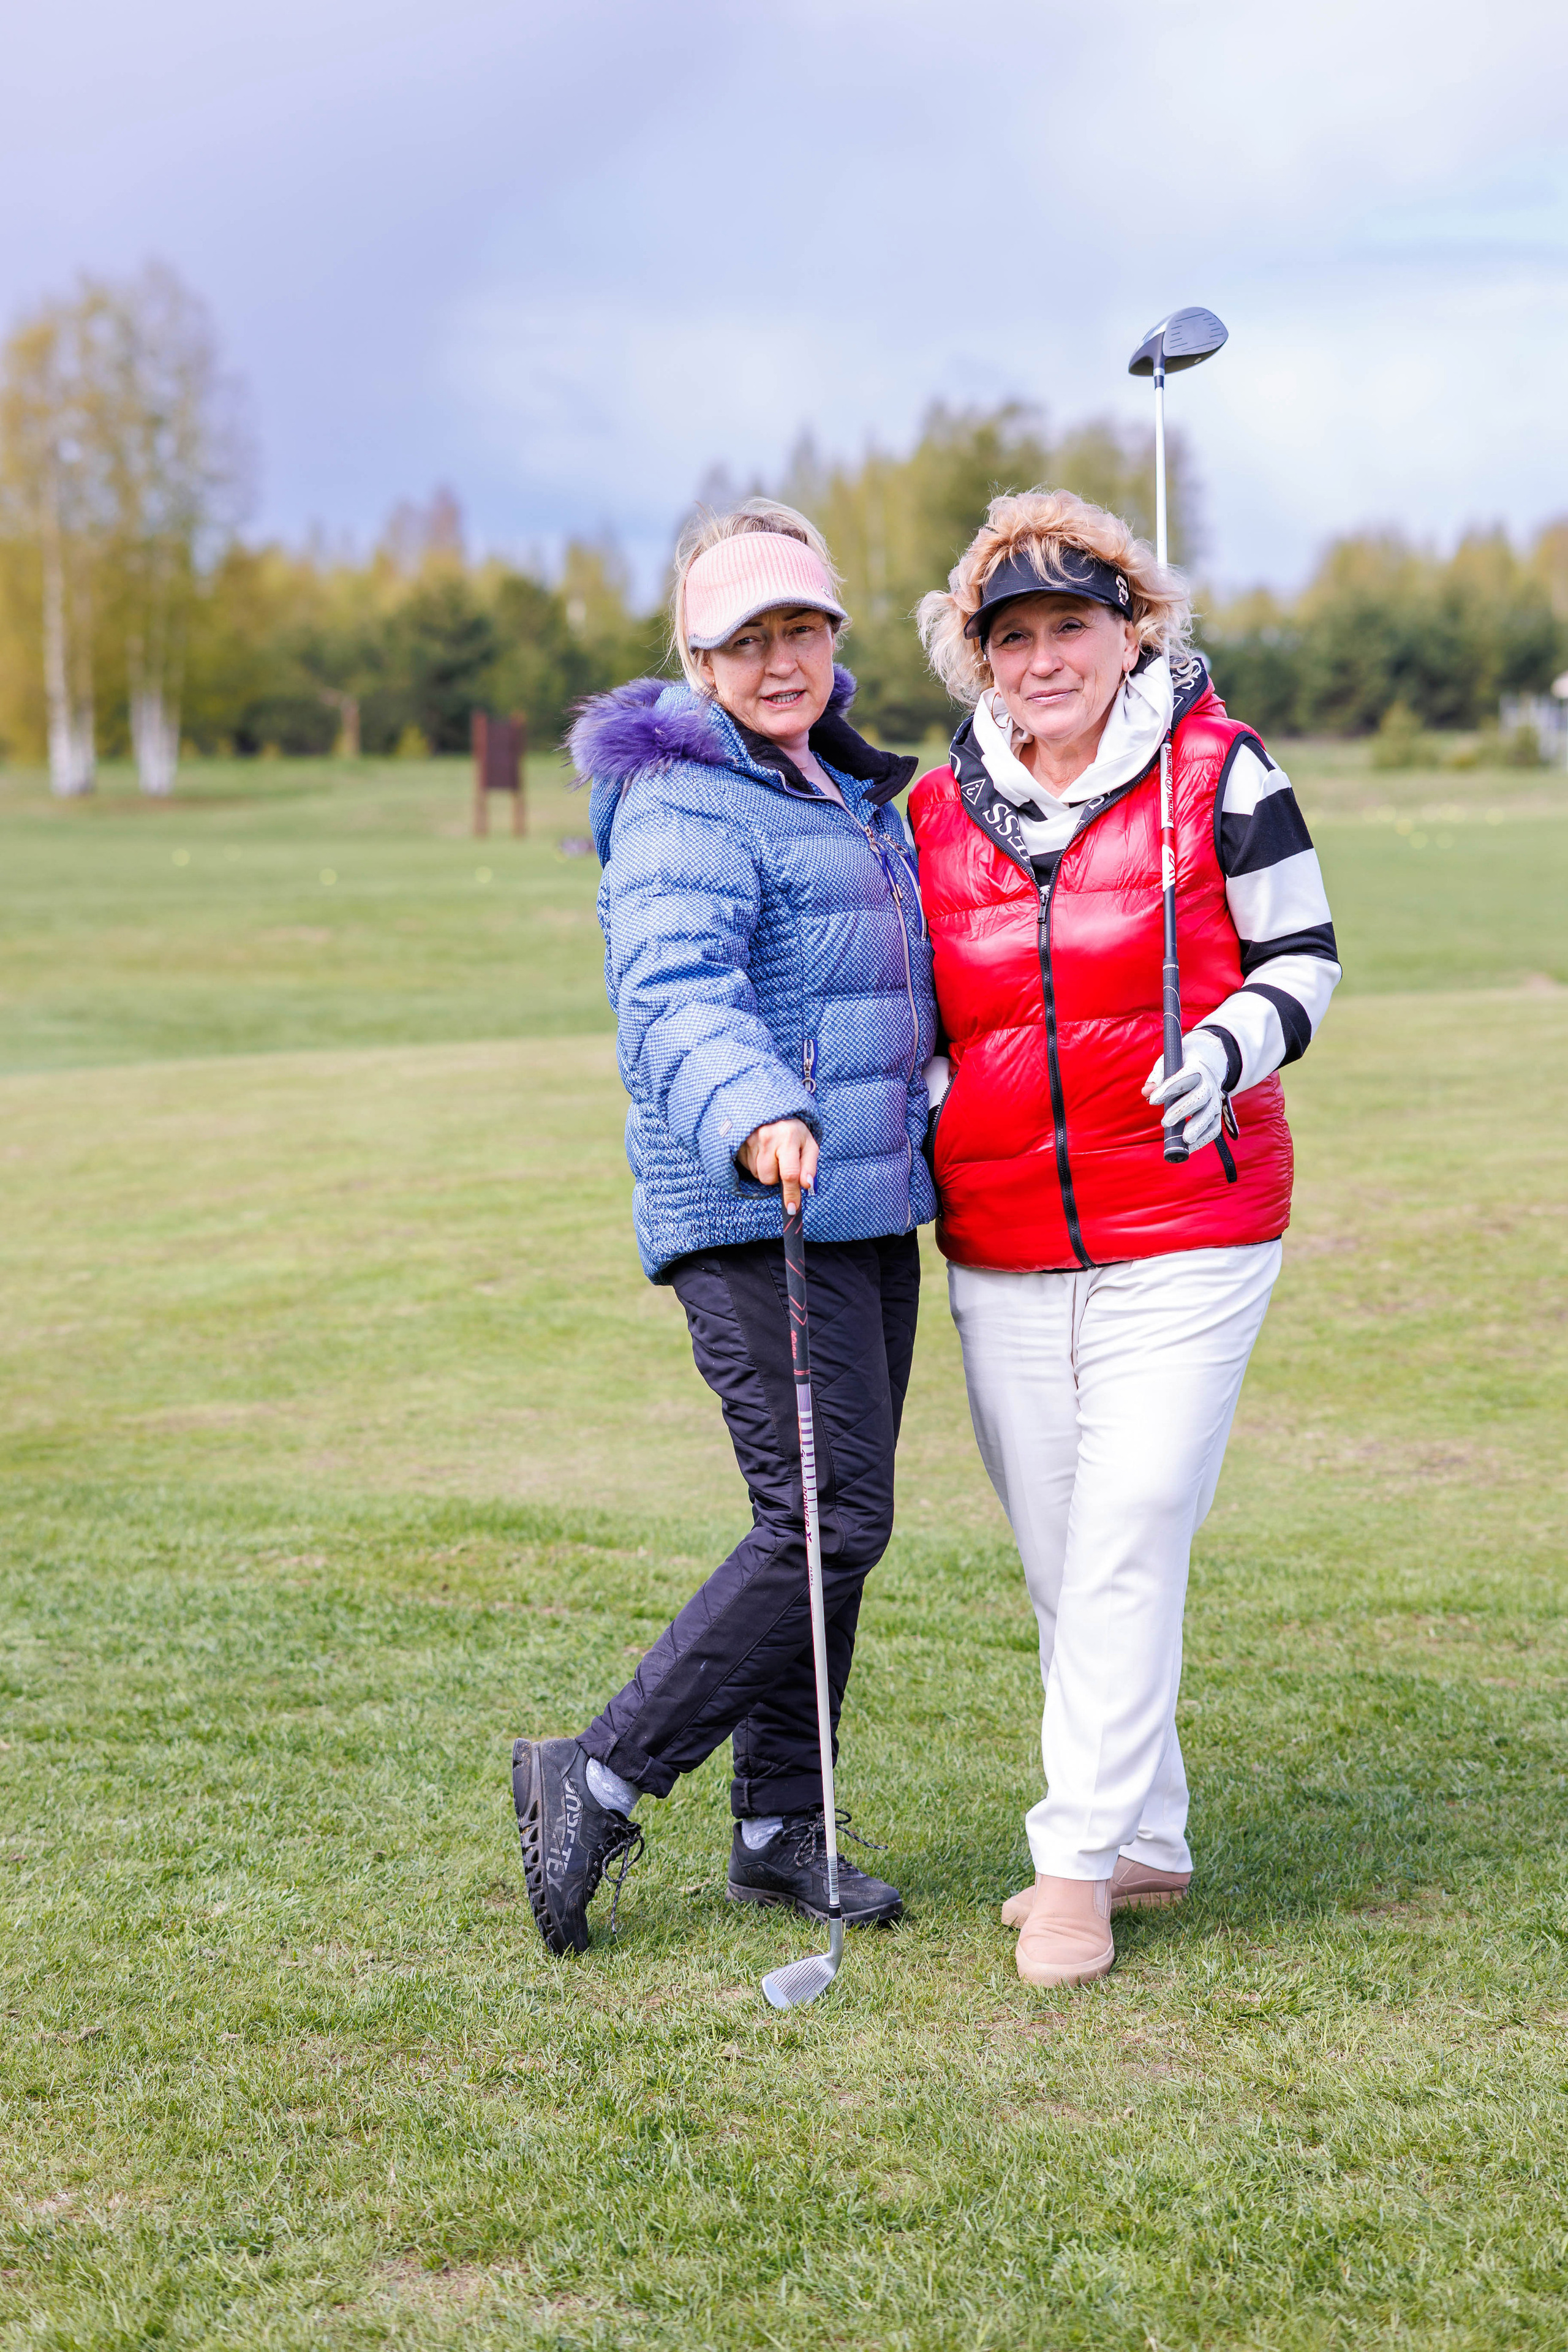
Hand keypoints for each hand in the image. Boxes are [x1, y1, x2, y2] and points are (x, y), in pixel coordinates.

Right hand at [737, 1118, 818, 1212]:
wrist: (771, 1111)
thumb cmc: (793, 1131)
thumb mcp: (808, 1144)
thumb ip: (810, 1166)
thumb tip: (807, 1186)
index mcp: (788, 1137)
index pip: (789, 1173)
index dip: (791, 1194)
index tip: (792, 1208)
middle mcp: (767, 1138)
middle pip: (769, 1178)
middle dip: (776, 1177)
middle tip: (781, 1161)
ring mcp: (750, 1140)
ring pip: (757, 1174)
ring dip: (765, 1170)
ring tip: (771, 1153)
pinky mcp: (738, 1143)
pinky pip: (746, 1167)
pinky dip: (755, 1163)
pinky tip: (760, 1150)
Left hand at [1142, 1029, 1228, 1152]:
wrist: (1209, 1063)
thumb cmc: (1183, 1064)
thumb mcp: (1169, 1062)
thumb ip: (1157, 1077)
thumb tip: (1147, 1092)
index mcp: (1196, 1068)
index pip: (1183, 1078)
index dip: (1168, 1089)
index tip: (1153, 1100)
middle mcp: (1209, 1084)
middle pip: (1199, 1098)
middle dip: (1182, 1111)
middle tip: (1165, 1122)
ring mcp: (1215, 1099)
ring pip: (1210, 1114)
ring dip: (1198, 1128)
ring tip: (1185, 1139)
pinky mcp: (1217, 1112)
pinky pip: (1214, 1127)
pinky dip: (1204, 1139)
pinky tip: (1191, 1147)